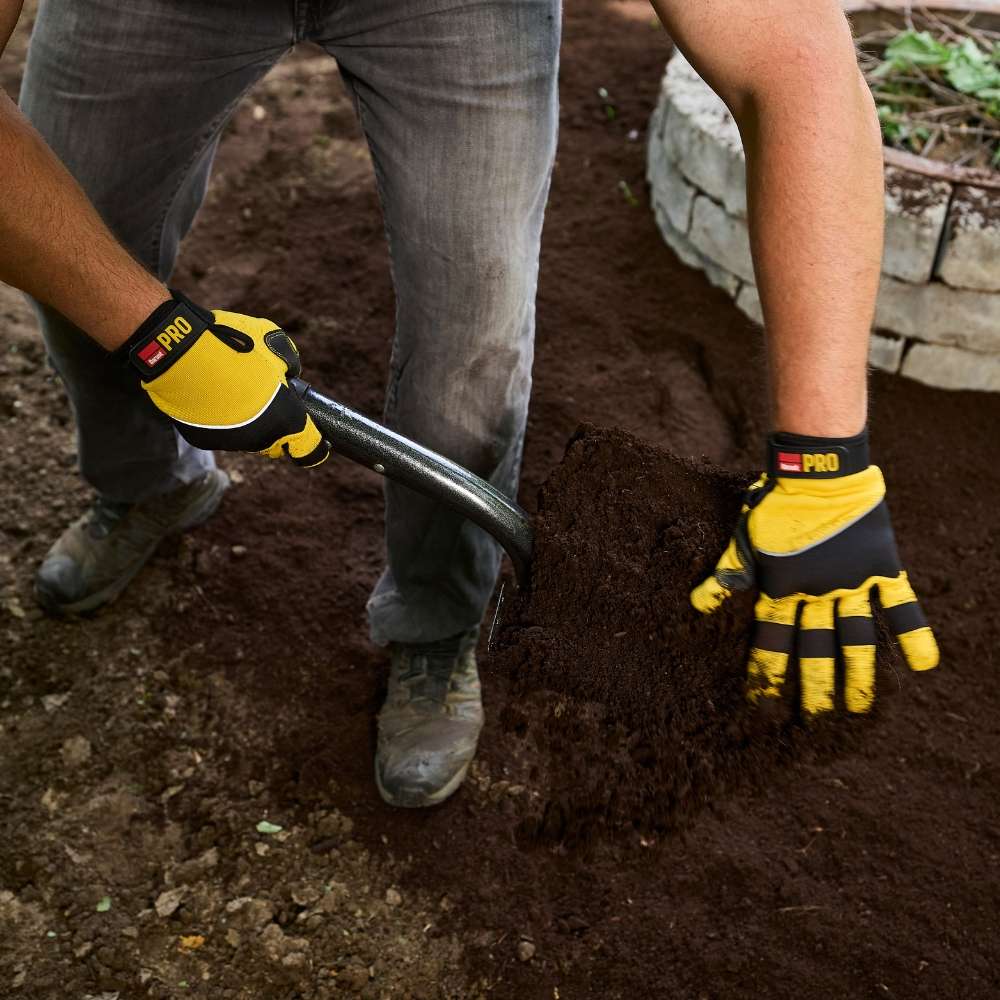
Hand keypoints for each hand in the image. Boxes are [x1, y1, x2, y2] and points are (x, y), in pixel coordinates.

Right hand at [117, 291, 329, 467]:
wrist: (182, 351)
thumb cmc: (233, 345)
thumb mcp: (275, 343)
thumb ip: (289, 364)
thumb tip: (287, 373)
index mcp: (286, 421)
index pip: (311, 451)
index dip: (315, 445)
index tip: (313, 436)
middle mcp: (260, 440)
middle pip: (275, 445)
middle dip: (276, 428)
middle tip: (266, 401)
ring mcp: (230, 443)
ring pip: (247, 440)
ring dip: (247, 424)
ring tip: (235, 394)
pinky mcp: (203, 441)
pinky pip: (220, 434)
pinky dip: (220, 422)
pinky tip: (212, 397)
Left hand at [691, 431, 937, 715]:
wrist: (817, 473)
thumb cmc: (774, 506)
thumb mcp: (745, 542)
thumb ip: (727, 577)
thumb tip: (697, 607)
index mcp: (781, 589)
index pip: (771, 641)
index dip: (766, 673)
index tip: (763, 704)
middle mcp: (817, 593)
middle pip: (816, 649)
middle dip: (813, 686)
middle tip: (813, 722)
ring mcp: (851, 583)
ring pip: (856, 638)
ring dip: (858, 675)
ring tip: (859, 709)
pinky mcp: (880, 568)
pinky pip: (902, 606)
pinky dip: (913, 634)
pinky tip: (923, 666)